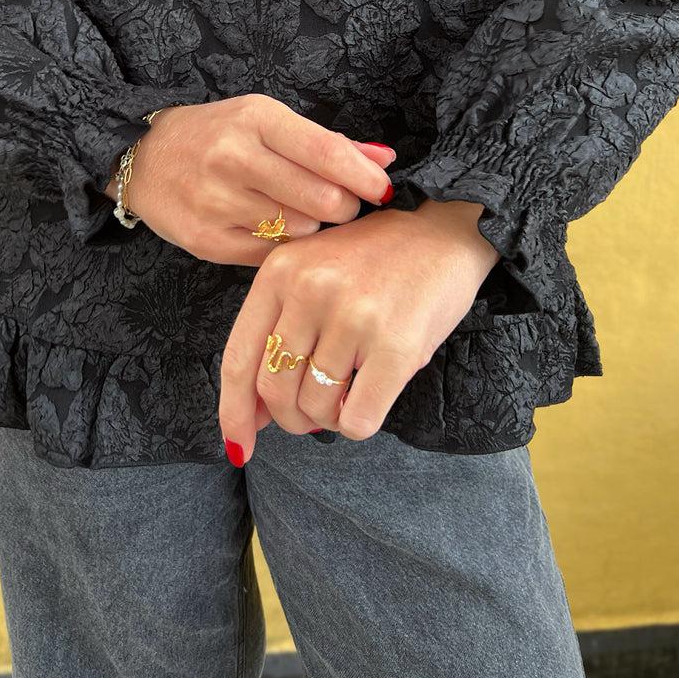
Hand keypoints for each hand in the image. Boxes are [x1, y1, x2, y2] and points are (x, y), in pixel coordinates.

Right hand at [104, 93, 396, 265]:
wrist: (142, 157)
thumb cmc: (217, 134)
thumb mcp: (267, 121)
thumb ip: (327, 142)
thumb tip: (385, 160)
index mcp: (256, 119)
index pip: (327, 153)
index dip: (365, 178)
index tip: (385, 190)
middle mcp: (234, 158)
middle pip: (322, 199)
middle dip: (344, 206)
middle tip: (339, 204)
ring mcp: (217, 202)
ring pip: (300, 230)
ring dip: (312, 226)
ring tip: (298, 212)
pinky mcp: (207, 241)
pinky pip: (271, 255)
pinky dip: (284, 246)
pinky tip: (274, 229)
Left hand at [217, 200, 501, 461]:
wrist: (444, 230)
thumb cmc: (375, 260)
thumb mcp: (313, 274)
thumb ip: (278, 330)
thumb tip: (251, 415)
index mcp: (280, 271)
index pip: (239, 358)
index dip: (234, 412)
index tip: (238, 447)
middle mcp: (310, 289)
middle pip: (274, 391)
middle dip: (290, 418)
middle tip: (312, 416)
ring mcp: (353, 316)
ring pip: (316, 408)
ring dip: (329, 418)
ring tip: (348, 394)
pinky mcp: (396, 345)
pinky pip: (357, 419)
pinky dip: (357, 424)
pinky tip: (370, 399)